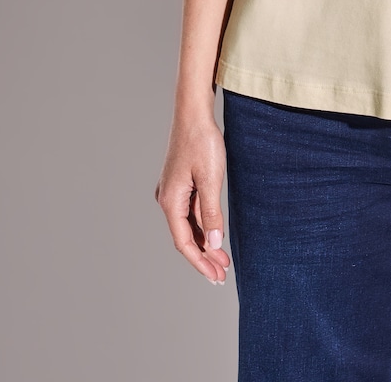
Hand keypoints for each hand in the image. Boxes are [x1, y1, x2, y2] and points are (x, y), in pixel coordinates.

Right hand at [155, 114, 231, 284]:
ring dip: (206, 242)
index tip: (215, 277)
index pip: (184, 242)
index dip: (200, 262)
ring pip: (189, 225)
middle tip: (222, 276)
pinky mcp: (181, 183)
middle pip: (186, 236)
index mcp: (171, 201)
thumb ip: (211, 213)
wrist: (193, 114)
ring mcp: (173, 191)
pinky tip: (215, 233)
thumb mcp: (211, 179)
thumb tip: (214, 244)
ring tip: (223, 260)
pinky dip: (204, 225)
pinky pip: (191, 212)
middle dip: (204, 257)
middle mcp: (168, 199)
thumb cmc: (202, 142)